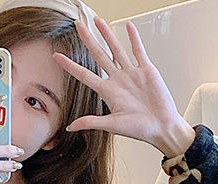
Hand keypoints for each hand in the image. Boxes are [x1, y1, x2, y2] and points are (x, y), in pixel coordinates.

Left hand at [53, 17, 194, 156]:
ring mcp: (131, 73)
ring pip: (116, 49)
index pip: (84, 75)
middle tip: (78, 26)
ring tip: (98, 20)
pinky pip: (138, 51)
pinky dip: (134, 38)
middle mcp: (117, 80)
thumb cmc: (139, 129)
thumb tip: (70, 127)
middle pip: (98, 55)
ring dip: (107, 34)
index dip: (70, 66)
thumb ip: (91, 122)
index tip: (57, 57)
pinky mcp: (146, 70)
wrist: (161, 126)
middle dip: (88, 40)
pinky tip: (128, 26)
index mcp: (108, 92)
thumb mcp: (112, 125)